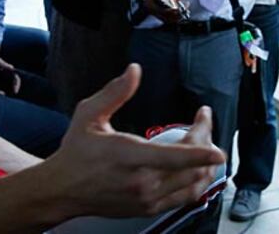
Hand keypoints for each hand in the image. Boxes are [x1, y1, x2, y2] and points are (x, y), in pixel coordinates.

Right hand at [46, 64, 224, 217]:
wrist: (62, 189)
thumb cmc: (75, 152)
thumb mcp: (89, 114)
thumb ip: (115, 92)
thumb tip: (134, 71)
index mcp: (129, 156)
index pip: (175, 156)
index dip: (201, 151)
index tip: (217, 144)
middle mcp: (142, 182)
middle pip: (192, 166)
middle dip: (205, 140)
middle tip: (202, 122)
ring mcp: (147, 199)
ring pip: (194, 183)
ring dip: (206, 162)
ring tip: (204, 143)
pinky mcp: (149, 209)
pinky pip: (185, 197)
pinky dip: (198, 181)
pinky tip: (197, 166)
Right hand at [141, 0, 183, 22]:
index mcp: (149, 3)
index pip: (160, 11)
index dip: (170, 11)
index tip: (179, 9)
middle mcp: (152, 10)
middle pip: (165, 17)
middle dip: (176, 16)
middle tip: (186, 11)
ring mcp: (157, 13)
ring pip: (168, 19)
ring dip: (178, 17)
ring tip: (187, 11)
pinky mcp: (161, 13)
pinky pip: (170, 17)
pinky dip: (177, 15)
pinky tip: (185, 9)